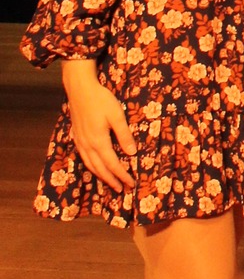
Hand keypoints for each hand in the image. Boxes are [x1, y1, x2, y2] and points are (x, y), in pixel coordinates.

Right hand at [62, 60, 134, 191]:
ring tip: (111, 183)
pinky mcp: (77, 138)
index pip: (112, 164)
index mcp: (99, 142)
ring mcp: (80, 142)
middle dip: (112, 180)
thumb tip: (132, 153)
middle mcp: (88, 146)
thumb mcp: (117, 115)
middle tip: (123, 189)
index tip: (131, 183)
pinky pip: (84, 159)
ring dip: (102, 176)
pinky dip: (92, 167)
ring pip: (91, 166)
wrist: (80, 89)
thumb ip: (124, 135)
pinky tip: (96, 168)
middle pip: (101, 169)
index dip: (122, 175)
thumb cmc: (101, 100)